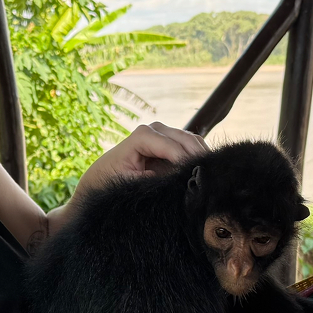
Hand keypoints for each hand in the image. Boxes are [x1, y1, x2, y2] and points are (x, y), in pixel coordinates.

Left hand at [74, 121, 207, 195]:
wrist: (103, 178)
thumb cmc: (111, 181)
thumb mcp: (127, 183)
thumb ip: (150, 180)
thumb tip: (174, 179)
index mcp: (142, 135)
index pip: (172, 146)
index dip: (185, 162)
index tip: (195, 178)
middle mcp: (155, 129)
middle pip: (187, 141)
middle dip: (199, 159)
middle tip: (209, 180)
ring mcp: (166, 134)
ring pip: (194, 143)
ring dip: (202, 159)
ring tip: (209, 179)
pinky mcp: (173, 143)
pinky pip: (193, 148)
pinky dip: (200, 159)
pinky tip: (205, 173)